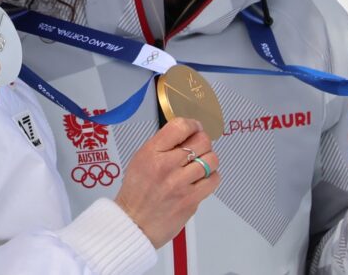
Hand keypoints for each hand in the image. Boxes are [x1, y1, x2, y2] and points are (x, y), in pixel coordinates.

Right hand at [114, 118, 219, 247]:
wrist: (134, 223)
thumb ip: (163, 145)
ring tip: (200, 165)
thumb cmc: (136, 193)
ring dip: (208, 160)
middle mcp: (167, 166)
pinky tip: (201, 180)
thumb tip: (186, 133)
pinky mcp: (191, 200)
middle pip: (201, 141)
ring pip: (211, 160)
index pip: (180, 126)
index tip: (195, 128)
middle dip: (203, 142)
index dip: (193, 124)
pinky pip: (213, 180)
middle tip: (199, 147)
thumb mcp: (141, 159)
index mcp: (152, 152)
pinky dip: (211, 177)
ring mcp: (180, 184)